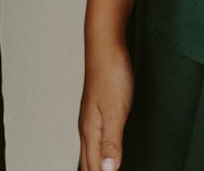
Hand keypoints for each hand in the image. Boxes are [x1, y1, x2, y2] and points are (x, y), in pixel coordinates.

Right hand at [78, 37, 133, 170]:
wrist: (105, 46)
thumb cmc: (111, 74)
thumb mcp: (116, 112)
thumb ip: (112, 142)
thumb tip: (107, 170)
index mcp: (90, 130)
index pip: (92, 167)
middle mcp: (87, 127)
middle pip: (87, 162)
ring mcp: (90, 118)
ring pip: (89, 151)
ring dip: (95, 167)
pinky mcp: (97, 110)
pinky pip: (95, 140)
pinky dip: (99, 153)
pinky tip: (105, 153)